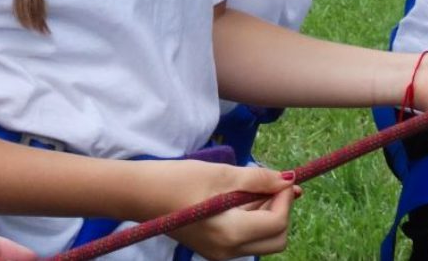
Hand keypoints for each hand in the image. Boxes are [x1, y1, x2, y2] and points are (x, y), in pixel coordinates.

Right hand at [134, 159, 298, 259]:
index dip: (285, 198)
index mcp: (232, 233)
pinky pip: (245, 239)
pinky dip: (252, 220)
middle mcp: (229, 251)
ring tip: (256, 186)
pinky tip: (243, 197)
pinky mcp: (213, 249)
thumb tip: (288, 180)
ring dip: (267, 214)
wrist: (140, 194)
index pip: (277, 223)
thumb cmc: (178, 180)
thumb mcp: (222, 174)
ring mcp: (220, 253)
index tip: (283, 177)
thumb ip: (258, 179)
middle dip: (281, 211)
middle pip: (276, 239)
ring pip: (263, 241)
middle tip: (272, 185)